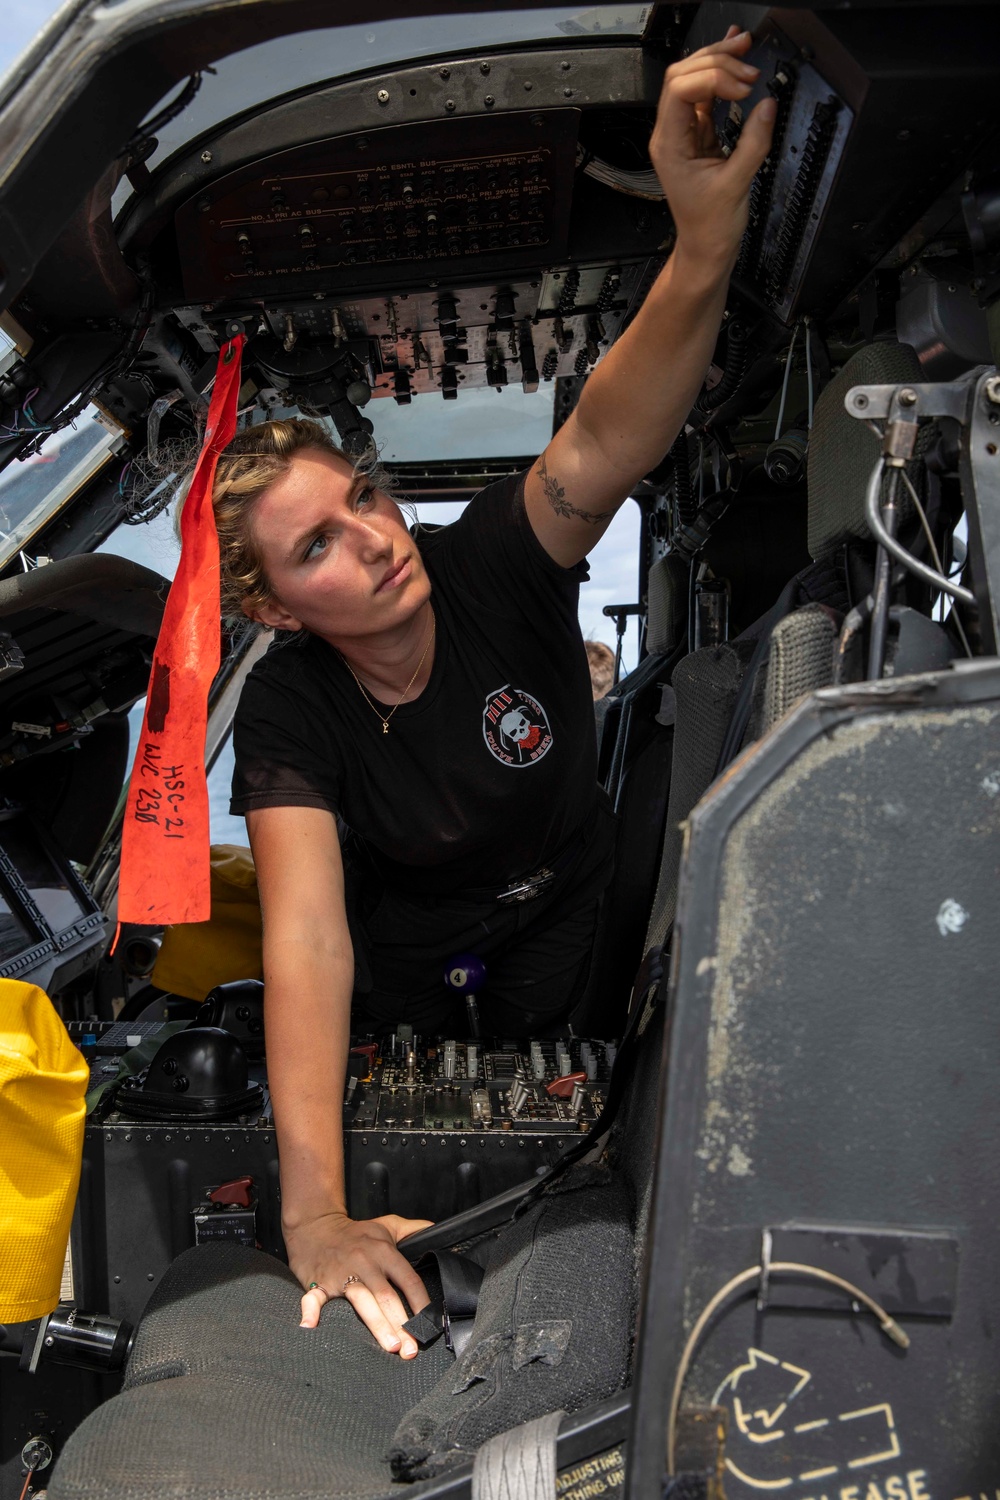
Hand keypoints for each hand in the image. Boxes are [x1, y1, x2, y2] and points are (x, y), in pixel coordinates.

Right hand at [285, 1210, 432, 1356]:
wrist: (316, 1226)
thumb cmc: (355, 1232)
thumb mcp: (387, 1226)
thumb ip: (413, 1229)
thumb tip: (436, 1230)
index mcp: (383, 1251)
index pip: (408, 1279)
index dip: (421, 1303)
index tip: (430, 1324)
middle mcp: (364, 1262)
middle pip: (387, 1296)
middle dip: (401, 1324)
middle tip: (412, 1349)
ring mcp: (341, 1273)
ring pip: (361, 1301)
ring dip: (377, 1325)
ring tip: (390, 1346)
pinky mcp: (318, 1281)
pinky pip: (314, 1297)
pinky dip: (310, 1311)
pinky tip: (309, 1327)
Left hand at [650, 26, 776, 271]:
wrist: (706, 248)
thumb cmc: (710, 227)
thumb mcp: (736, 186)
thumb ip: (753, 143)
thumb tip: (767, 106)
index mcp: (669, 145)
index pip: (680, 90)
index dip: (712, 78)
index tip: (742, 89)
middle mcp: (671, 134)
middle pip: (683, 75)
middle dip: (716, 60)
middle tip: (747, 58)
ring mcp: (684, 132)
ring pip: (693, 80)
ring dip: (718, 62)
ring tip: (744, 49)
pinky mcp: (699, 134)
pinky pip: (706, 96)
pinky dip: (721, 76)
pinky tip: (734, 60)